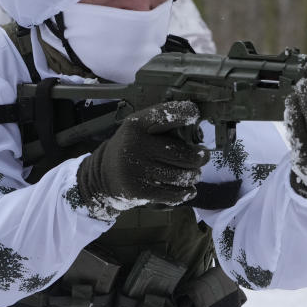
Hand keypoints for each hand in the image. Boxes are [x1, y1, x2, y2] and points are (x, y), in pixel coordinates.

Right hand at [76, 100, 208, 217]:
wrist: (103, 176)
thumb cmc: (131, 148)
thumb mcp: (138, 130)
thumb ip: (163, 127)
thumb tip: (197, 131)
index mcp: (136, 125)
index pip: (165, 114)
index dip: (184, 113)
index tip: (195, 114)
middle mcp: (135, 145)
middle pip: (182, 153)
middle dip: (198, 157)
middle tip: (202, 156)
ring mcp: (136, 169)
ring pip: (181, 175)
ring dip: (193, 175)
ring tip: (193, 173)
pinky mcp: (139, 191)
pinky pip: (174, 193)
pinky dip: (186, 191)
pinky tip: (188, 188)